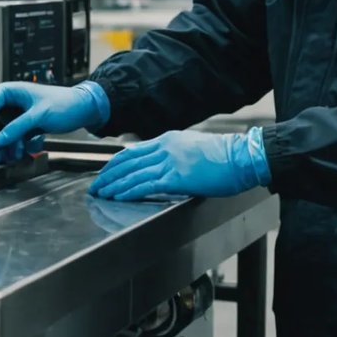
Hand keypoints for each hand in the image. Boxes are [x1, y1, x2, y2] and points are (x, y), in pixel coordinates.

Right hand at [0, 81, 108, 163]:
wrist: (82, 109)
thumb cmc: (64, 102)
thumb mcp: (39, 115)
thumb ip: (18, 127)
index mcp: (8, 92)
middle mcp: (8, 103)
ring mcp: (14, 116)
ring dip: (4, 147)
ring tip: (14, 155)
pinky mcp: (22, 126)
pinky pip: (10, 139)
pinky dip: (13, 147)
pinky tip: (20, 152)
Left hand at [89, 126, 269, 200]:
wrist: (242, 157)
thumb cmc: (223, 156)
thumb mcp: (191, 148)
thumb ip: (173, 154)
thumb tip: (160, 166)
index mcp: (167, 140)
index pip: (132, 152)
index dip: (115, 164)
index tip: (105, 174)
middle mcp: (164, 148)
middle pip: (127, 162)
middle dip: (107, 175)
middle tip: (95, 185)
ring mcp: (170, 162)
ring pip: (132, 174)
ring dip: (113, 185)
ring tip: (101, 193)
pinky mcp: (176, 177)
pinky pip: (146, 185)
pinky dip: (129, 191)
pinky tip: (119, 197)